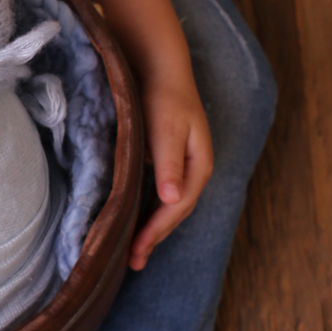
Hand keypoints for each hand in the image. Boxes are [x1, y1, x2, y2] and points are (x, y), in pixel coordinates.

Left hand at [128, 73, 212, 270]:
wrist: (161, 67)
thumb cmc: (164, 96)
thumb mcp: (166, 129)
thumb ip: (169, 163)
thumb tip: (172, 199)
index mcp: (199, 166)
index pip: (177, 208)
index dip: (157, 231)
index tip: (137, 251)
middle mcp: (194, 170)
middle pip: (175, 212)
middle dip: (155, 237)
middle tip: (132, 262)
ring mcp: (182, 166)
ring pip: (168, 205)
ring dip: (152, 227)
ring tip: (133, 251)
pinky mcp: (168, 160)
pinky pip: (159, 193)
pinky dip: (148, 210)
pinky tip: (134, 219)